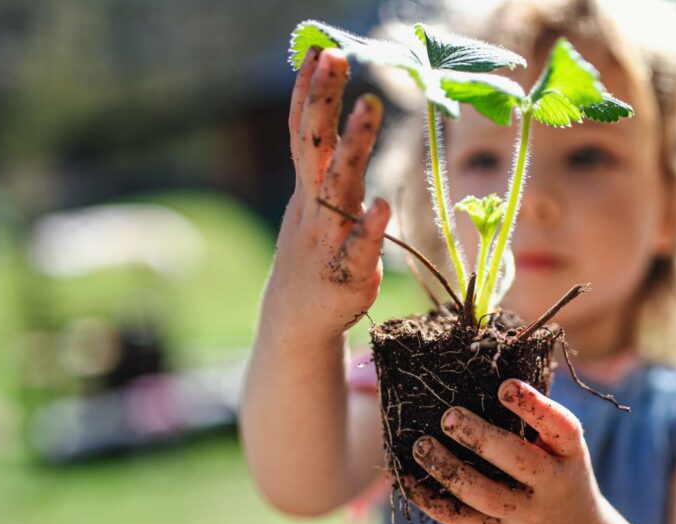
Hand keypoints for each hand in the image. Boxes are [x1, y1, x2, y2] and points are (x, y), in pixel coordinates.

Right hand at [265, 47, 389, 339]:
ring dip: (352, 148)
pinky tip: (380, 205)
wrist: (296, 320)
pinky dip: (368, 228)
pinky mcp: (347, 274)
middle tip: (335, 57)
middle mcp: (313, 208)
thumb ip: (323, 165)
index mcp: (308, 190)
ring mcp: (327, 239)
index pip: (304, 133)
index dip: (310, 93)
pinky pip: (358, 248)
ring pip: (338, 189)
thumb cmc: (313, 252)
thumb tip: (329, 117)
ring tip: (367, 108)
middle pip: (315, 148)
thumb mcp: (312, 204)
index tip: (319, 50)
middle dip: (323, 101)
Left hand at [405, 378, 637, 523]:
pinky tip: (409, 480)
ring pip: (484, 494)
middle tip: (449, 417)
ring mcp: (526, 514)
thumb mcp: (561, 447)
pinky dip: (432, 501)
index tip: (505, 385)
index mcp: (570, 453)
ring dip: (448, 469)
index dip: (534, 406)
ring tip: (421, 445)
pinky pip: (462, 520)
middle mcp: (552, 485)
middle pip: (518, 461)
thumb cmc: (558, 473)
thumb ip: (534, 416)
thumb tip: (485, 360)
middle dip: (481, 438)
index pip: (560, 427)